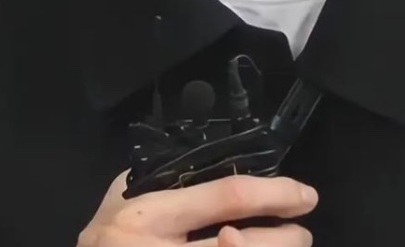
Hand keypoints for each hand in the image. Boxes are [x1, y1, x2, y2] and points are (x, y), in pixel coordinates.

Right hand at [77, 170, 317, 245]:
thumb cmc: (101, 239)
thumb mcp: (121, 198)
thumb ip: (161, 181)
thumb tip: (213, 166)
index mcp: (151, 216)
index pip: (226, 198)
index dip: (274, 194)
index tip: (304, 195)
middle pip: (242, 245)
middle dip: (283, 239)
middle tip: (303, 232)